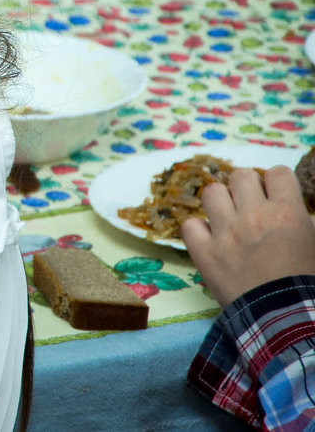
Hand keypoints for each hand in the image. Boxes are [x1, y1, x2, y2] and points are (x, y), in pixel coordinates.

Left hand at [181, 166, 314, 306]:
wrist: (286, 320)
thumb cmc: (307, 282)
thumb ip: (301, 219)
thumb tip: (290, 206)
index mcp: (288, 213)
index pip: (276, 173)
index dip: (276, 183)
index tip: (275, 195)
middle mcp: (254, 217)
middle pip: (240, 176)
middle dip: (246, 188)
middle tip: (250, 206)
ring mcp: (226, 233)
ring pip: (211, 192)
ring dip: (220, 203)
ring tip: (228, 218)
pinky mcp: (204, 253)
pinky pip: (190, 225)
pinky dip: (198, 230)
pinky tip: (209, 238)